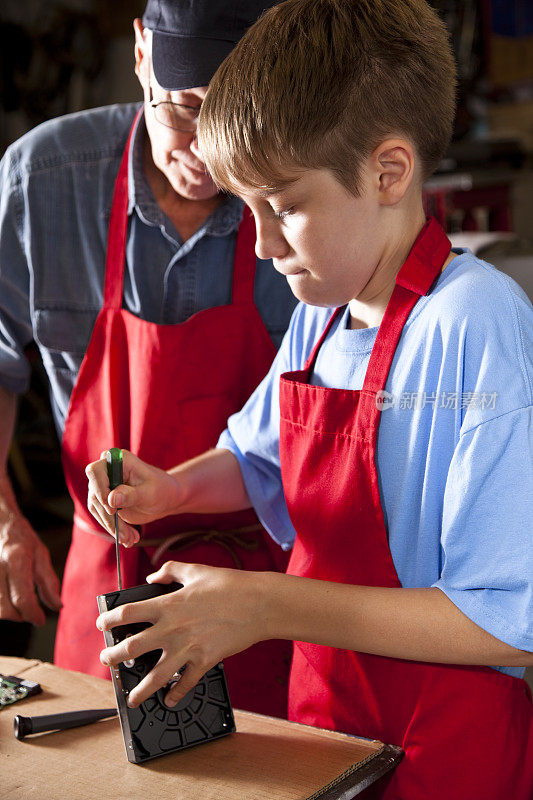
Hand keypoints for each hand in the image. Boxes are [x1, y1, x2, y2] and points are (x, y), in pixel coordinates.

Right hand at [0, 509, 61, 625]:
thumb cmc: (21, 537)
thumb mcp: (40, 554)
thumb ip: (49, 582)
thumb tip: (57, 606)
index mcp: (16, 560)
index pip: (22, 598)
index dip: (33, 615)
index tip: (40, 620)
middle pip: (4, 609)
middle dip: (20, 616)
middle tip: (30, 611)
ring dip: (8, 612)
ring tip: (19, 603)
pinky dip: (1, 604)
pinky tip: (9, 596)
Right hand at [86, 449, 181, 546]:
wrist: (165, 498)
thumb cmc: (161, 490)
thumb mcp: (149, 493)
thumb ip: (131, 495)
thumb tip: (111, 499)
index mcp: (120, 461)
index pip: (96, 471)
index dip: (99, 489)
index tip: (111, 509)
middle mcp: (108, 472)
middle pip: (96, 494)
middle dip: (109, 518)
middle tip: (125, 535)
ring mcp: (104, 487)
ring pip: (98, 509)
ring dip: (113, 527)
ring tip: (130, 538)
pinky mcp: (105, 502)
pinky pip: (103, 517)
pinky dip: (115, 529)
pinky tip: (129, 537)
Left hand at [96, 561, 267, 706]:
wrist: (258, 603)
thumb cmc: (229, 585)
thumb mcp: (195, 570)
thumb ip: (170, 571)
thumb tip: (152, 577)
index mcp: (167, 604)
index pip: (128, 613)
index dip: (109, 620)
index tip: (103, 626)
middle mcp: (172, 628)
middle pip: (132, 648)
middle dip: (113, 658)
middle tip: (107, 661)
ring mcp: (187, 647)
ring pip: (154, 675)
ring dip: (139, 689)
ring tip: (131, 698)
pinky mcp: (204, 661)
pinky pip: (185, 683)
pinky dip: (176, 694)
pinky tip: (169, 700)